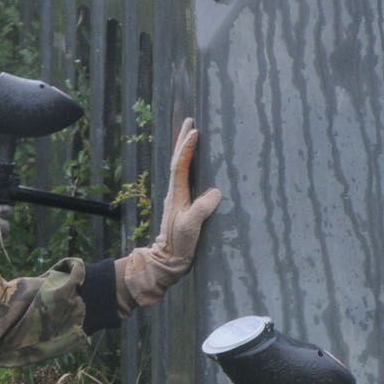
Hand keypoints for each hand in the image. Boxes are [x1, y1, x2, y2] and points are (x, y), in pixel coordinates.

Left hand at [114, 117, 223, 314]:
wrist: (167, 263)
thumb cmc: (178, 246)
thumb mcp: (190, 228)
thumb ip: (201, 209)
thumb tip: (215, 192)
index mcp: (176, 195)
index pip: (180, 165)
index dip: (187, 148)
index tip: (195, 131)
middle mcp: (175, 193)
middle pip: (178, 161)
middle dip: (183, 140)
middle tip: (190, 120)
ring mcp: (179, 199)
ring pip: (181, 168)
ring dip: (186, 150)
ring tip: (194, 134)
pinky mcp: (184, 207)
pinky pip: (187, 178)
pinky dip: (191, 165)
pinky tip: (198, 165)